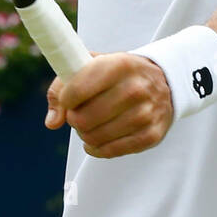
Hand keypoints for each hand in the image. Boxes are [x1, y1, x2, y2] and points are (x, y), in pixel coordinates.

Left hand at [44, 52, 173, 158]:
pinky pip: (111, 151)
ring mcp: (146, 113)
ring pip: (95, 137)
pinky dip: (97, 148)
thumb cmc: (118, 74)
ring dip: (85, 135)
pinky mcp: (151, 135)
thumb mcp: (92, 66)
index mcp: (120, 64)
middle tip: (78, 115)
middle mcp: (136, 88)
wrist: (164, 82)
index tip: (67, 100)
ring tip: (89, 125)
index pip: (77, 90)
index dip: (65, 100)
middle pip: (84, 119)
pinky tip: (97, 140)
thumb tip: (52, 122)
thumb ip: (63, 87)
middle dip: (74, 119)